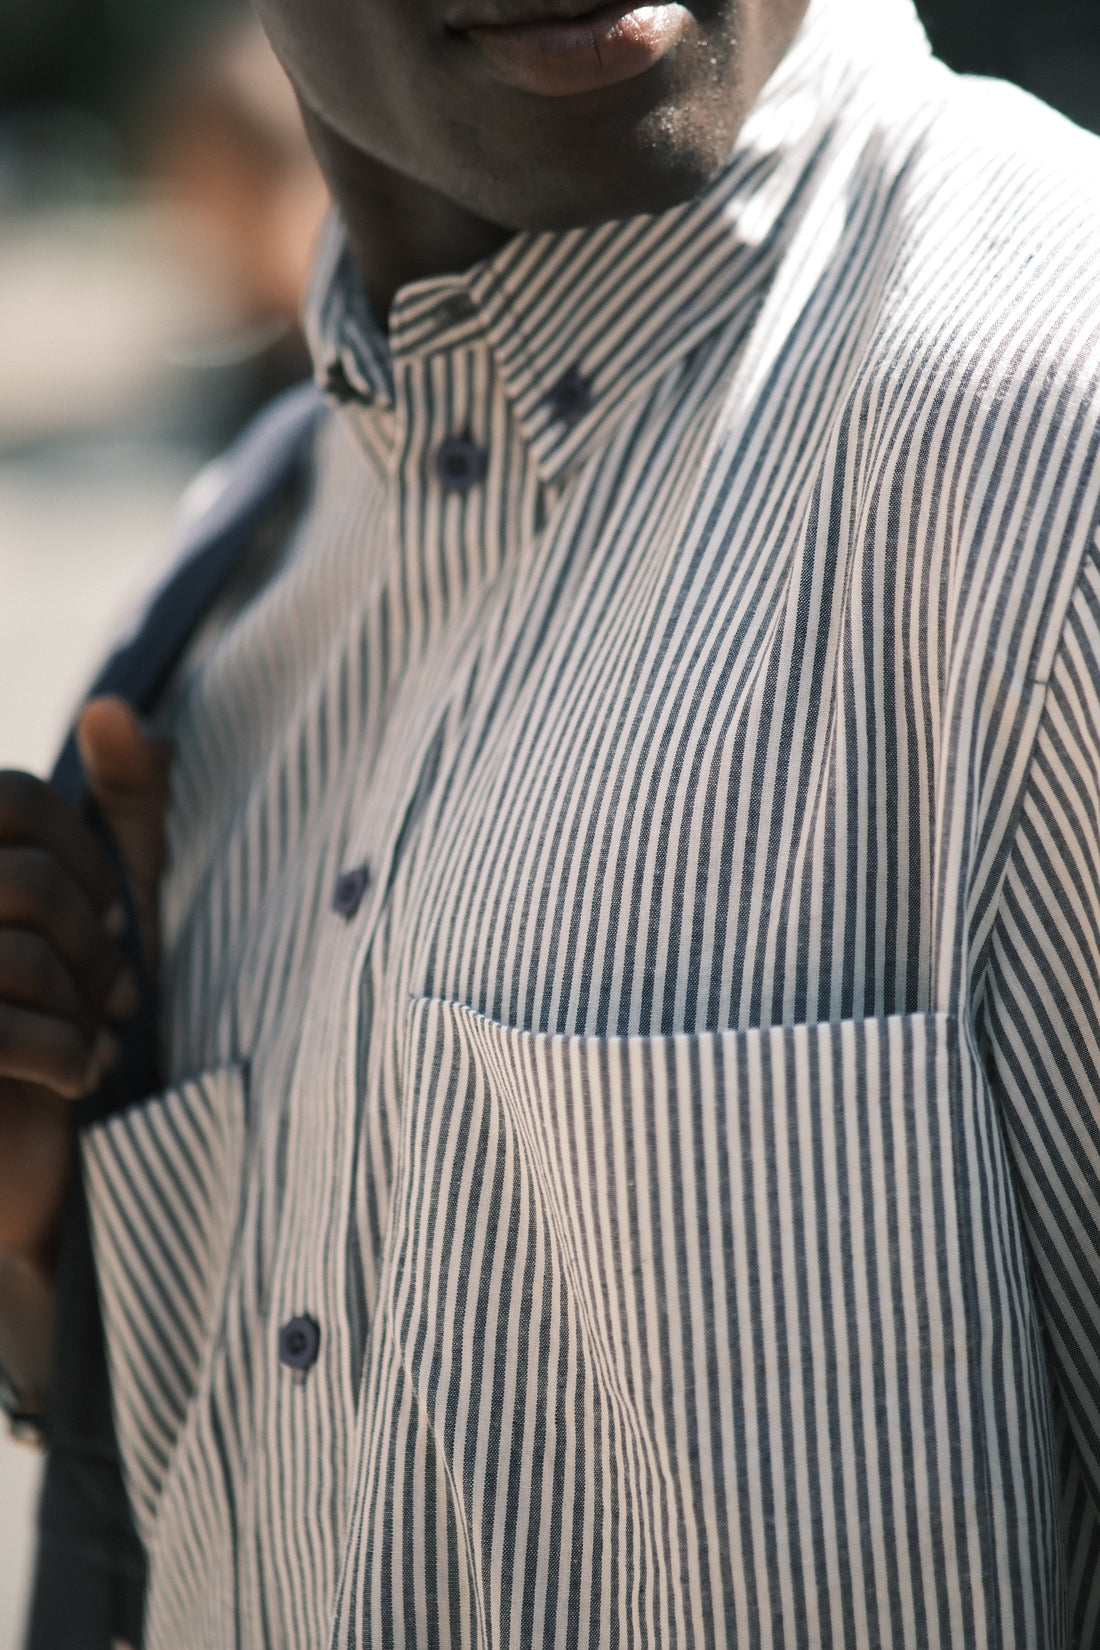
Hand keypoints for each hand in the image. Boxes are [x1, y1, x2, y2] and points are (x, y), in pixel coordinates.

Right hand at [0, 698, 168, 1261]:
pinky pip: (2, 1029)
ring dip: (85, 1006)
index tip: (114, 921)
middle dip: (93, 942)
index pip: (12, 799)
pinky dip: (68, 1058)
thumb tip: (113, 706)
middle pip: (21, 878)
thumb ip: (125, 807)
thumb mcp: (117, 906)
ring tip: (96, 1041)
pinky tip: (80, 1081)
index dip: (87, 856)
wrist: (24, 1171)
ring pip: (17, 952)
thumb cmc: (71, 1021)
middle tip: (118, 997)